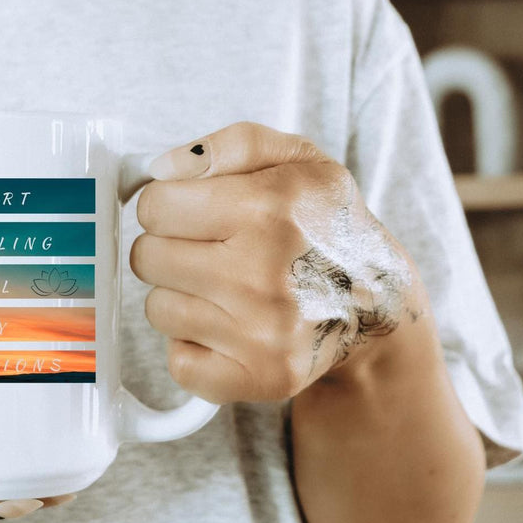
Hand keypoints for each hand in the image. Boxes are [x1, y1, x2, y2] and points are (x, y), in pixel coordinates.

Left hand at [131, 122, 424, 403]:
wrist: (375, 301)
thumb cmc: (325, 224)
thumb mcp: (296, 158)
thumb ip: (229, 145)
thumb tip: (161, 169)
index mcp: (268, 208)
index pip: (154, 205)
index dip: (168, 204)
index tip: (194, 211)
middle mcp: (264, 274)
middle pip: (147, 257)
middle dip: (170, 248)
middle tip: (212, 250)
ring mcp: (263, 333)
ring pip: (157, 309)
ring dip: (181, 296)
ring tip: (225, 287)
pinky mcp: (261, 378)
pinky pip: (179, 362)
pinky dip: (194, 345)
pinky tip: (229, 326)